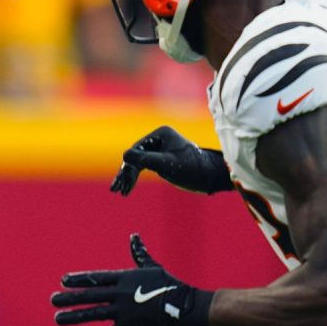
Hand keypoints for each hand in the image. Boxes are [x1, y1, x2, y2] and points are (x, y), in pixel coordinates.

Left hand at [51, 234, 211, 325]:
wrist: (186, 306)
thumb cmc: (170, 285)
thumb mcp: (152, 267)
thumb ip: (139, 254)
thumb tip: (134, 236)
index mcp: (125, 277)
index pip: (97, 277)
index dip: (80, 279)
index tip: (64, 280)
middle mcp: (120, 293)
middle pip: (91, 294)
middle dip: (70, 297)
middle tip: (53, 299)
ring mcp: (123, 310)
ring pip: (93, 313)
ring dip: (73, 316)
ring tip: (57, 318)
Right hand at [110, 126, 231, 195]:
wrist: (209, 176)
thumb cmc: (192, 168)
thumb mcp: (167, 165)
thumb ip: (145, 160)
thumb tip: (124, 156)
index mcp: (161, 134)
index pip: (137, 149)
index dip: (128, 166)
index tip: (123, 182)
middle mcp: (158, 138)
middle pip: (135, 156)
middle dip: (126, 174)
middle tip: (117, 189)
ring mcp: (159, 148)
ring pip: (137, 163)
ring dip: (128, 177)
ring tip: (120, 192)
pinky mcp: (160, 159)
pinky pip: (143, 167)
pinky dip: (135, 177)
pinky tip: (127, 189)